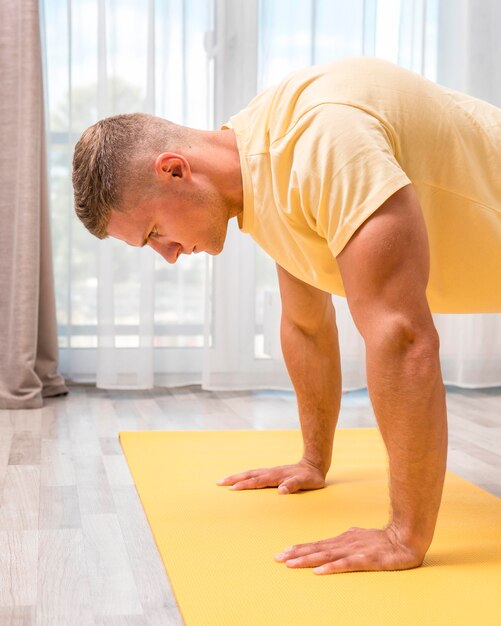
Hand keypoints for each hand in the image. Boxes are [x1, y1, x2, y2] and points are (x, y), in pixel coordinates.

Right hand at [216, 459, 325, 493]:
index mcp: (276, 476)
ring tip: (224, 480)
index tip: (232, 488)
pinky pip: (255, 474)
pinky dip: (245, 476)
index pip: (257, 481)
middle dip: (234, 478)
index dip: (245, 485)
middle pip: (249, 475)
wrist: (314, 464)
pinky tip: (241, 479)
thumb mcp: (306, 483)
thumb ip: (293, 485)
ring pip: (250, 473)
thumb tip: (281, 490)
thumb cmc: (311, 477)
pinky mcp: (272, 473)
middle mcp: (271, 473)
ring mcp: (271, 472)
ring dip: (237, 476)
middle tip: (219, 482)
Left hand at [274, 525, 424, 573]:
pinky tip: (318, 572)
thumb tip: (334, 541)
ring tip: (291, 564)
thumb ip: (346, 539)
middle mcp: (344, 543)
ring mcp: (354, 551)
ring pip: (326, 556)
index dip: (300, 548)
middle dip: (296, 554)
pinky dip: (331, 568)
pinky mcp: (366, 560)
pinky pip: (345, 565)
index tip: (283, 552)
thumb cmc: (382, 540)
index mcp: (343, 539)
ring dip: (307, 560)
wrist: (405, 537)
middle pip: (317, 549)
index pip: (317, 544)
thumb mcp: (360, 536)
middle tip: (278, 558)